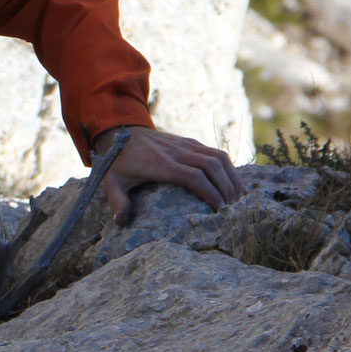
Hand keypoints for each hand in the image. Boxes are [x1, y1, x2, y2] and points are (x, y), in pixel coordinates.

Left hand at [99, 127, 244, 225]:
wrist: (121, 129)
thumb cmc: (118, 161)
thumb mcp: (111, 181)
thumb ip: (117, 200)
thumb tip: (120, 222)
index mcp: (160, 164)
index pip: (193, 177)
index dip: (210, 192)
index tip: (220, 210)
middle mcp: (177, 152)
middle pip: (212, 166)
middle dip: (227, 188)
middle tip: (234, 210)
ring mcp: (186, 145)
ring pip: (218, 157)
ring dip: (232, 177)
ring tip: (240, 199)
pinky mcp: (190, 142)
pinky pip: (216, 153)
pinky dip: (229, 169)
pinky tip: (235, 185)